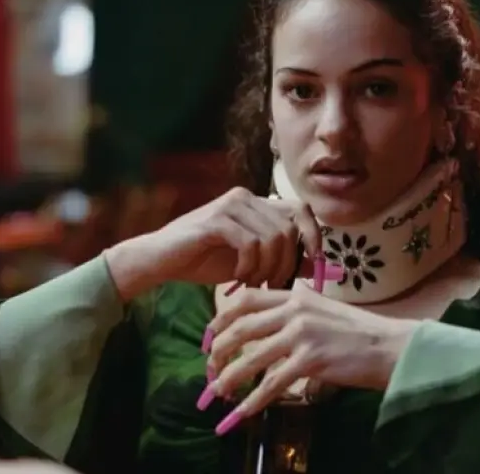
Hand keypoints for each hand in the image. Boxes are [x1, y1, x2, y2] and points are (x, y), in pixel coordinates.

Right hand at [105, 187, 321, 299]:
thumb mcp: (251, 262)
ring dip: (268, 267)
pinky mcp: (217, 220)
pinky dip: (250, 266)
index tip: (316, 262)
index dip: (313, 234)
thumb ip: (283, 259)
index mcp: (256, 202)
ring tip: (253, 282)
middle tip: (273, 283)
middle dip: (288, 262)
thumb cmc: (203, 260)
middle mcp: (246, 197)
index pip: (301, 209)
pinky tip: (239, 277)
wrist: (161, 261)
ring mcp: (230, 205)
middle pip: (289, 228)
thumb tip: (319, 265)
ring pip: (273, 237)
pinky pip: (251, 244)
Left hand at [198, 285, 418, 434]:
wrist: (390, 346)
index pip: (247, 300)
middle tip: (209, 371)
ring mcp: (303, 333)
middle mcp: (296, 309)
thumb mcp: (324, 309)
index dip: (222, 318)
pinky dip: (254, 400)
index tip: (209, 338)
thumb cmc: (359, 333)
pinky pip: (273, 382)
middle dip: (219, 351)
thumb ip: (297, 310)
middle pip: (242, 327)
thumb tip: (269, 325)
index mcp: (297, 295)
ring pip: (252, 357)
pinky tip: (243, 412)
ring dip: (230, 378)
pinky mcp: (312, 359)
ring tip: (218, 394)